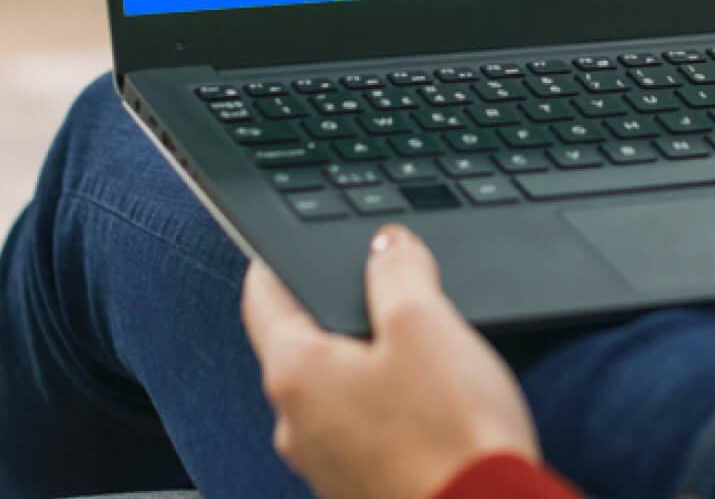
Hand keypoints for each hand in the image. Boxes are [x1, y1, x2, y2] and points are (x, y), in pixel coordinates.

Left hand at [241, 224, 539, 498]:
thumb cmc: (451, 433)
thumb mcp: (424, 321)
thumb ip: (396, 268)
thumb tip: (386, 243)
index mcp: (296, 375)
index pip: (263, 298)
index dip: (277, 258)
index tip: (286, 240)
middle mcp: (297, 427)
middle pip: (303, 344)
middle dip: (336, 308)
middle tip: (376, 278)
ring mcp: (328, 468)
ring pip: (336, 390)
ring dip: (367, 360)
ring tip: (417, 340)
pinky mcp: (365, 492)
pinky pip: (365, 429)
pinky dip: (387, 404)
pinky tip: (429, 399)